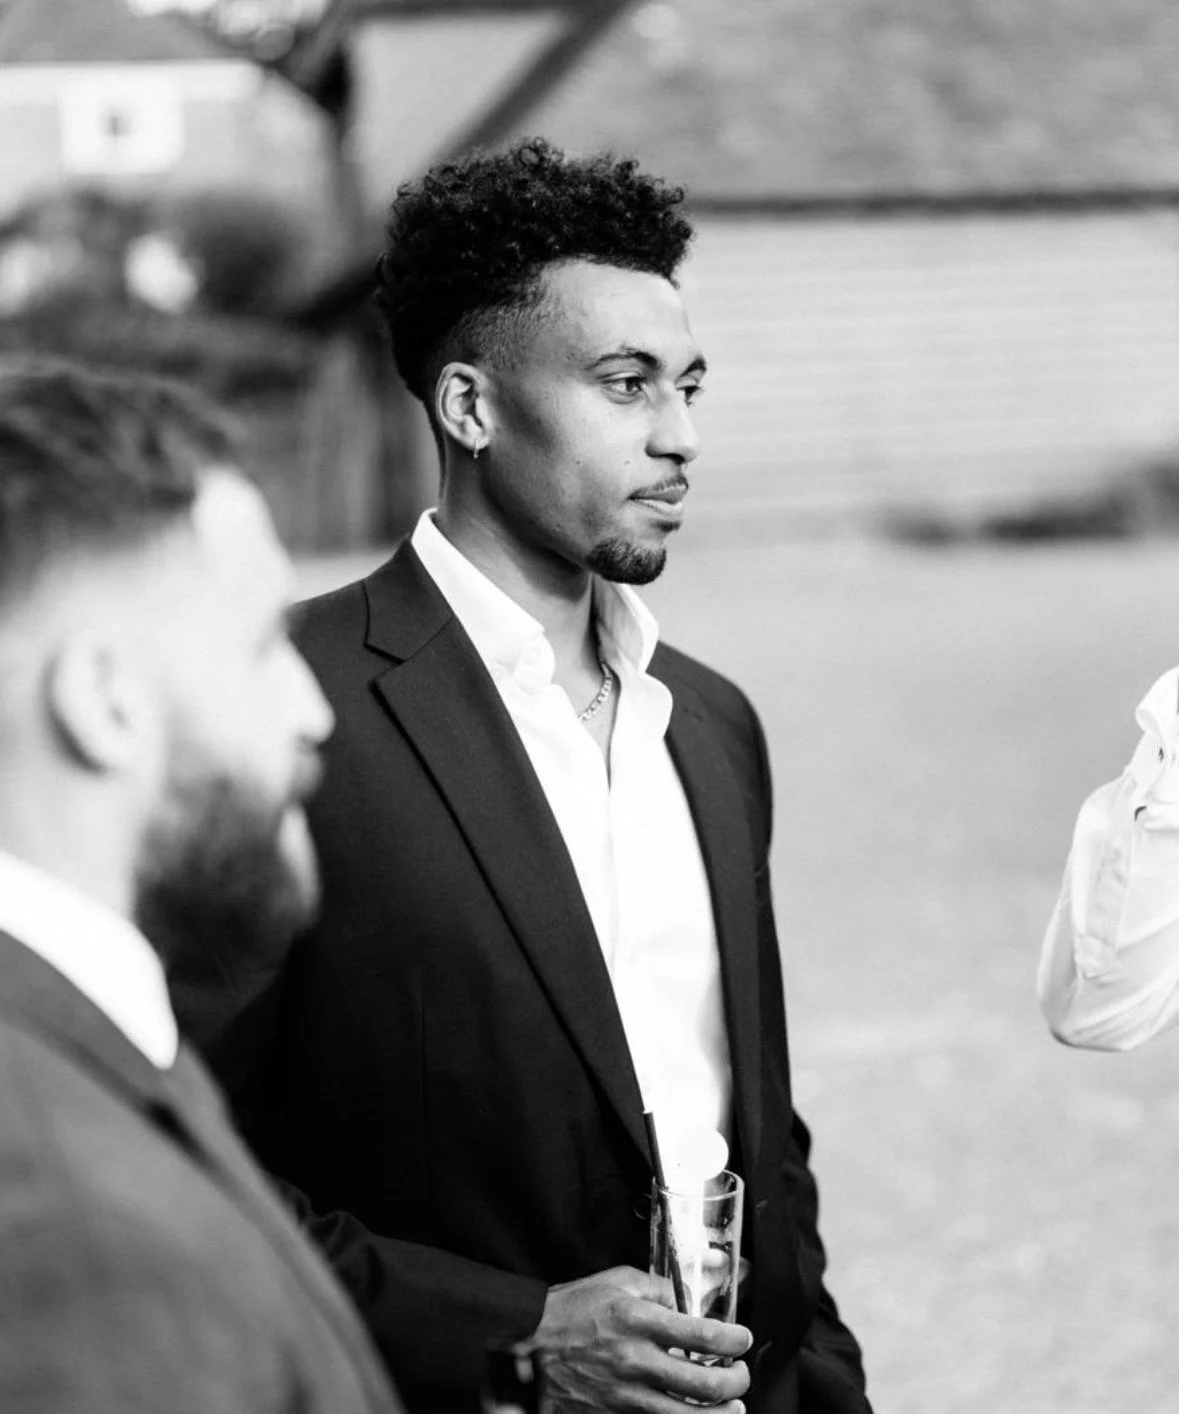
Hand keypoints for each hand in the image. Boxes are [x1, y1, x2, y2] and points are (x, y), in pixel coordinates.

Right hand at [523, 1265, 751, 1413]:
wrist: (530, 1342)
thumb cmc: (574, 1308)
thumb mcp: (618, 1281)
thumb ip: (659, 1288)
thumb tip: (691, 1299)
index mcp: (639, 1321)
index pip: (704, 1334)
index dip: (735, 1339)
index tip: (743, 1339)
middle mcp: (637, 1361)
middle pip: (705, 1384)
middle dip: (736, 1382)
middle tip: (741, 1375)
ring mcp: (625, 1396)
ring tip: (733, 1409)